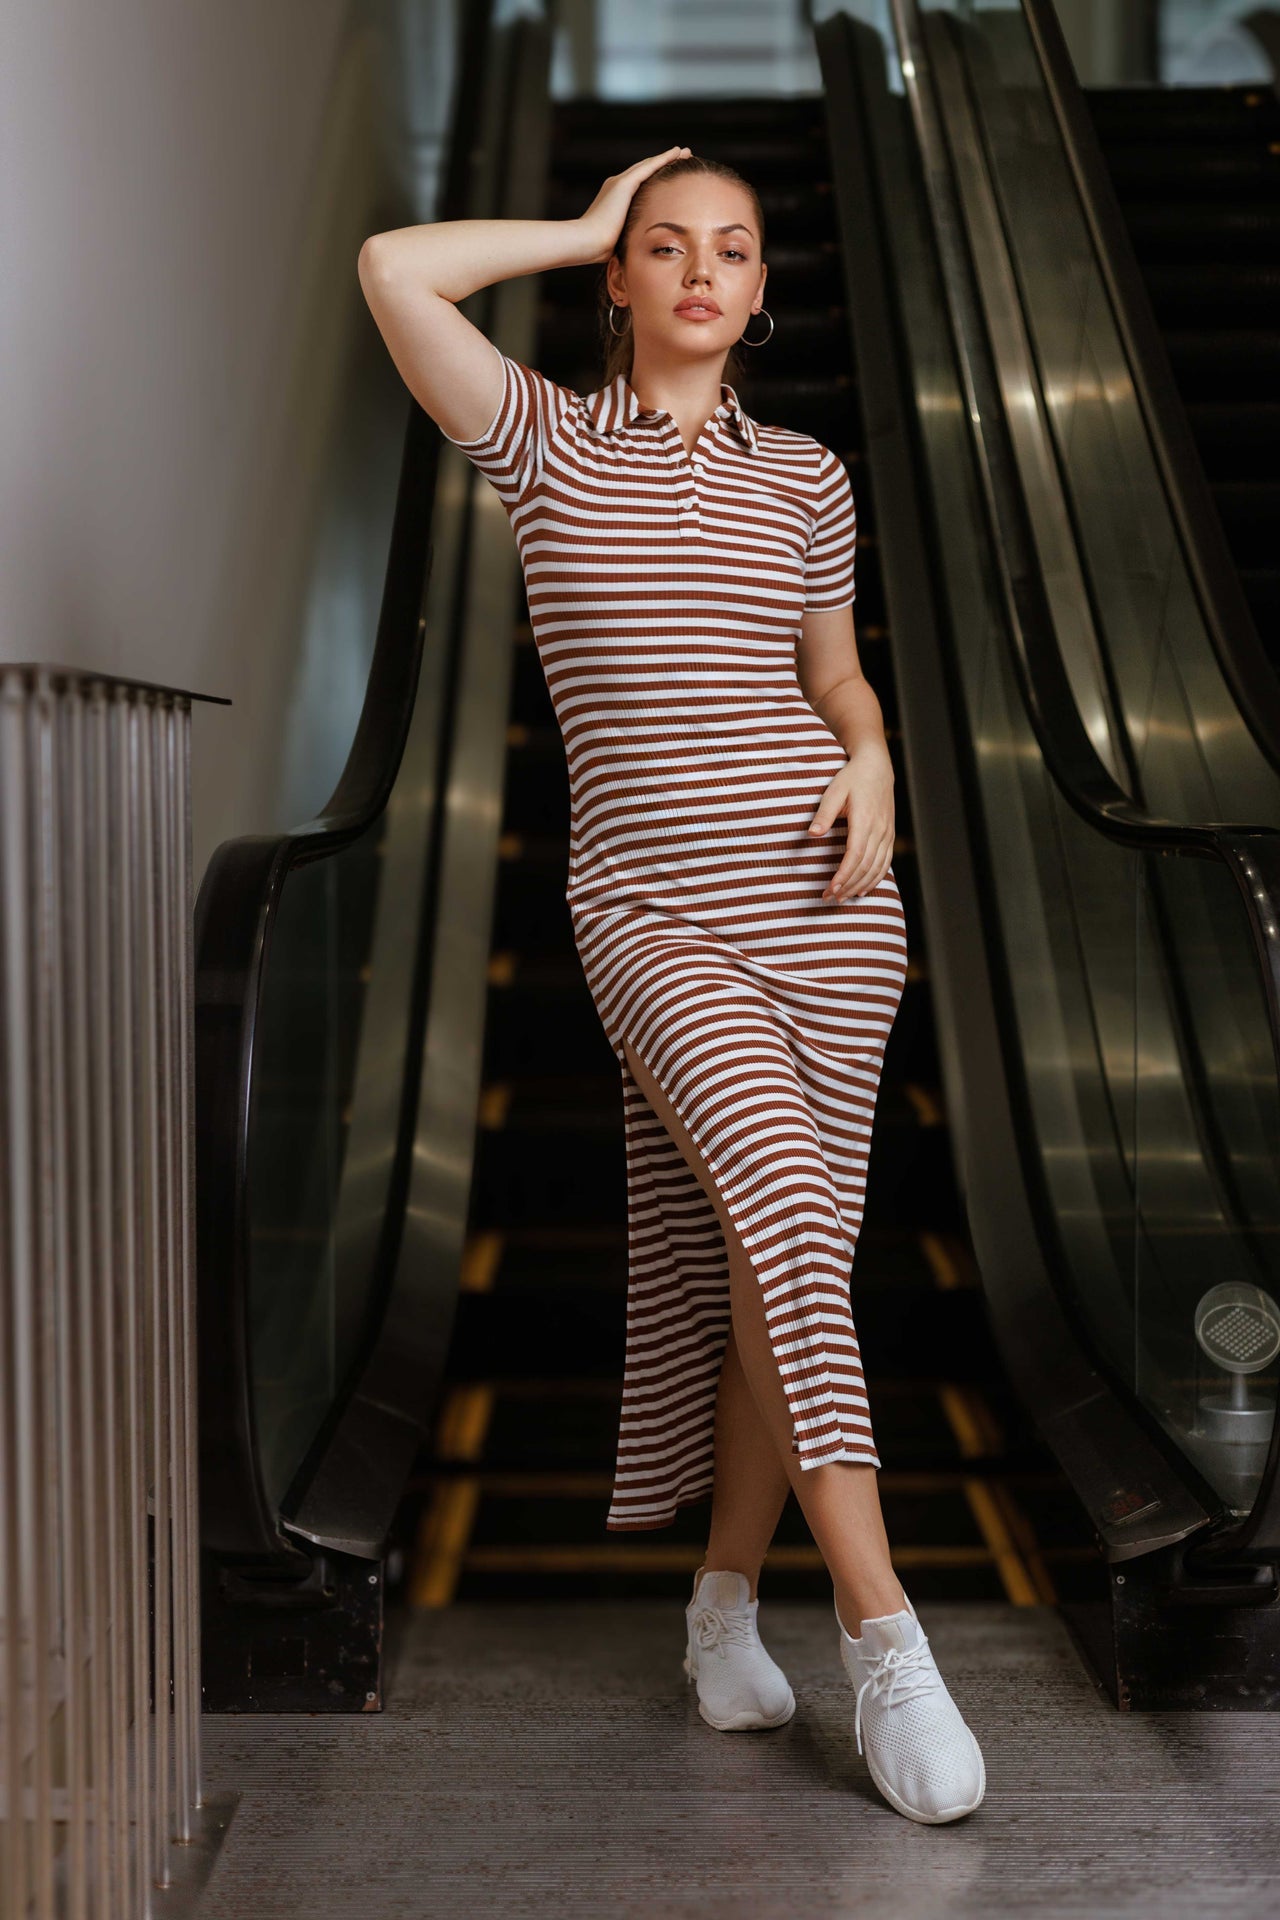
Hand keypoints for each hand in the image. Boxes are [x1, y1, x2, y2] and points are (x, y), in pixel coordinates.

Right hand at [576, 147, 691, 262]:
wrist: (586, 242)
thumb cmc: (599, 248)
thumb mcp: (618, 239)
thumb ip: (628, 236)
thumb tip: (637, 249)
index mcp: (615, 199)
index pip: (639, 185)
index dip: (655, 179)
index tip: (670, 179)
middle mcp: (617, 186)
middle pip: (645, 171)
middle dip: (663, 164)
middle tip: (681, 157)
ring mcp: (619, 183)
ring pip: (649, 165)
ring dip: (667, 157)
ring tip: (684, 152)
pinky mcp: (624, 184)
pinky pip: (649, 166)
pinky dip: (664, 158)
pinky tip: (677, 153)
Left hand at [807, 749, 894, 901]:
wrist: (876, 767)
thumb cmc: (852, 778)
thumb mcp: (833, 791)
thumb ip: (824, 814)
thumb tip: (812, 835)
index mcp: (865, 820)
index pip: (855, 855)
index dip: (843, 875)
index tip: (830, 889)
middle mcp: (879, 830)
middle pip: (866, 866)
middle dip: (848, 886)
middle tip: (830, 898)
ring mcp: (887, 834)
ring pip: (877, 868)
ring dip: (860, 886)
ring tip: (843, 898)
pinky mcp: (889, 835)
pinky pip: (885, 863)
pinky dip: (875, 879)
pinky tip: (863, 889)